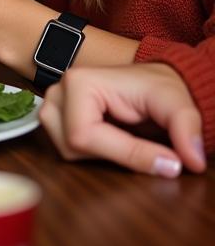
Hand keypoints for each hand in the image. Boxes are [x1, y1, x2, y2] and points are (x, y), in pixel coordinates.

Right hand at [40, 63, 206, 175]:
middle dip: (111, 153)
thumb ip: (186, 129)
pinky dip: (94, 153)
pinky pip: (68, 149)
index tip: (168, 162)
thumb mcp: (178, 104)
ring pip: (67, 150)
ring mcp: (54, 105)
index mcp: (78, 83)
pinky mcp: (57, 118)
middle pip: (71, 146)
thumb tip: (192, 162)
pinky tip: (114, 141)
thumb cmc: (159, 88)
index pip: (84, 136)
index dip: (127, 155)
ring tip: (127, 140)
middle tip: (145, 144)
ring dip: (101, 154)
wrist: (152, 84)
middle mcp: (58, 92)